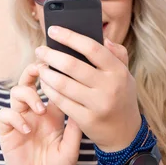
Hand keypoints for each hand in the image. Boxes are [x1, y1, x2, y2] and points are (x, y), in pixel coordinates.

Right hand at [0, 62, 82, 164]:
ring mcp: (20, 121)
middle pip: (29, 82)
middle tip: (42, 69)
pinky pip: (5, 115)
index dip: (54, 74)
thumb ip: (74, 125)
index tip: (63, 66)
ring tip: (40, 110)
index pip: (51, 86)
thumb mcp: (72, 147)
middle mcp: (34, 114)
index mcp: (52, 115)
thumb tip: (82, 98)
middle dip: (34, 71)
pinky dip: (14, 117)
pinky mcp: (7, 133)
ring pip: (16, 93)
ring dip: (28, 96)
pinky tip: (26, 129)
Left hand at [35, 26, 141, 151]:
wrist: (125, 134)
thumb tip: (103, 38)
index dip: (70, 37)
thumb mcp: (125, 75)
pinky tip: (44, 84)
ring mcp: (97, 105)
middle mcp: (109, 87)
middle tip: (40, 50)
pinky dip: (49, 91)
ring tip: (40, 67)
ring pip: (62, 84)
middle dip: (51, 55)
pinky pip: (61, 101)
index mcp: (118, 71)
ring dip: (46, 73)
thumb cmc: (121, 97)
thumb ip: (117, 54)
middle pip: (72, 65)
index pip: (92, 48)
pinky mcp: (86, 120)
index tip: (53, 30)